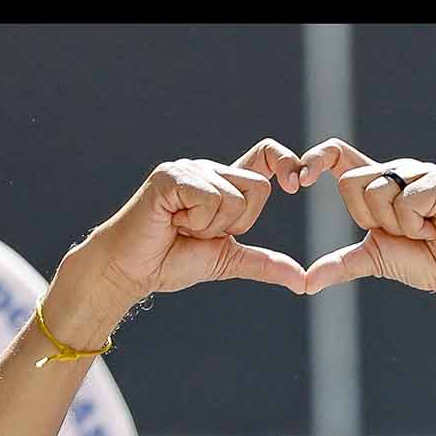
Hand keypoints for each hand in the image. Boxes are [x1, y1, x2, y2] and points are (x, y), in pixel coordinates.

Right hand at [71, 140, 308, 307]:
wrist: (133, 269)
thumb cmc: (174, 260)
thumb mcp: (229, 260)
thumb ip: (265, 264)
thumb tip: (302, 281)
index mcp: (224, 184)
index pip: (265, 155)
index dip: (286, 161)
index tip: (297, 184)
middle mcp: (208, 170)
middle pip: (259, 187)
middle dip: (238, 223)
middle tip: (202, 231)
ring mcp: (188, 169)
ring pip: (234, 198)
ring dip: (212, 226)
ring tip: (183, 227)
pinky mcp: (170, 176)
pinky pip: (209, 199)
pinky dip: (196, 221)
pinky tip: (172, 221)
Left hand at [297, 139, 435, 298]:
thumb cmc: (422, 261)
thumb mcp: (373, 259)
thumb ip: (341, 263)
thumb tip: (306, 283)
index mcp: (377, 180)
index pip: (337, 152)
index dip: (315, 158)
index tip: (300, 180)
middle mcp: (397, 169)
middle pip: (351, 182)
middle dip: (368, 219)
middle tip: (399, 232)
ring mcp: (421, 171)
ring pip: (379, 191)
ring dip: (396, 225)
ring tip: (422, 230)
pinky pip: (407, 201)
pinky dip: (417, 226)